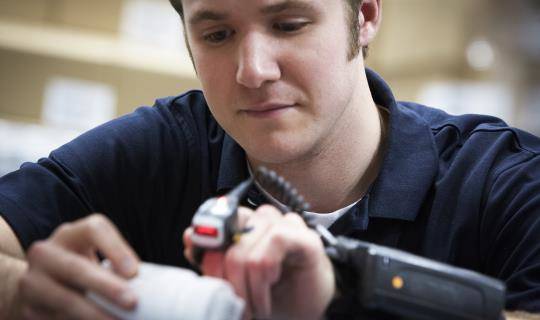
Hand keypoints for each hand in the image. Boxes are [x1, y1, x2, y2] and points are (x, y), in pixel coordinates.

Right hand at [18, 214, 139, 318]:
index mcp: (70, 234)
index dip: (116, 248)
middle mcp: (46, 253)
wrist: (38, 283)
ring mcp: (32, 281)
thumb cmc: (82, 265)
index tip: (135, 272)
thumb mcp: (95, 255)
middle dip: (107, 287)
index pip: (94, 229)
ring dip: (95, 315)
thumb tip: (148, 287)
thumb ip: (116, 263)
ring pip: (65, 300)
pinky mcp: (29, 308)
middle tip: (132, 302)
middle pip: (77, 267)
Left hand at [184, 205, 335, 319]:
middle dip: (227, 281)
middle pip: (226, 242)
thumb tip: (189, 236)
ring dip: (247, 287)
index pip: (213, 226)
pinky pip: (270, 251)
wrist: (307, 312)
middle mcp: (263, 219)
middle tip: (237, 304)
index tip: (212, 283)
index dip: (206, 254)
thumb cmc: (273, 295)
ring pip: (245, 251)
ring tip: (255, 305)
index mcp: (245, 224)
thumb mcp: (232, 279)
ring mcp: (285, 224)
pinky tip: (269, 290)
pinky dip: (264, 279)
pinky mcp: (304, 237)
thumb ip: (211, 259)